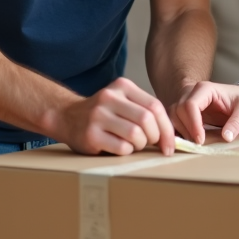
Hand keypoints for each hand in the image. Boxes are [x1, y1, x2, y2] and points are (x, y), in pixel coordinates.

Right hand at [57, 77, 175, 155]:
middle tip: (151, 145)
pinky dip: (127, 151)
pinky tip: (119, 148)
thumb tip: (171, 136)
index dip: (167, 128)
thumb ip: (144, 111)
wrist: (67, 117)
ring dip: (140, 145)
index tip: (170, 144)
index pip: (155, 106)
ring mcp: (98, 115)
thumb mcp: (122, 102)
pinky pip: (121, 147)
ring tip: (134, 145)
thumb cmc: (103, 114)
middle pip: (147, 119)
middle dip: (155, 137)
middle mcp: (109, 97)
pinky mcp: (90, 134)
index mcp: (122, 87)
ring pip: (136, 134)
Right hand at [171, 81, 238, 143]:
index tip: (201, 140)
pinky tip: (186, 142)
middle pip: (178, 110)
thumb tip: (226, 137)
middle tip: (198, 145)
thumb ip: (237, 122)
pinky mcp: (190, 113)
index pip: (190, 104)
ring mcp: (190, 103)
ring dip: (180, 131)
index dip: (193, 123)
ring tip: (194, 144)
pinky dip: (178, 132)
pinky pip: (177, 121)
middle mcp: (193, 93)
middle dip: (185, 129)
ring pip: (174, 116)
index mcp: (205, 89)